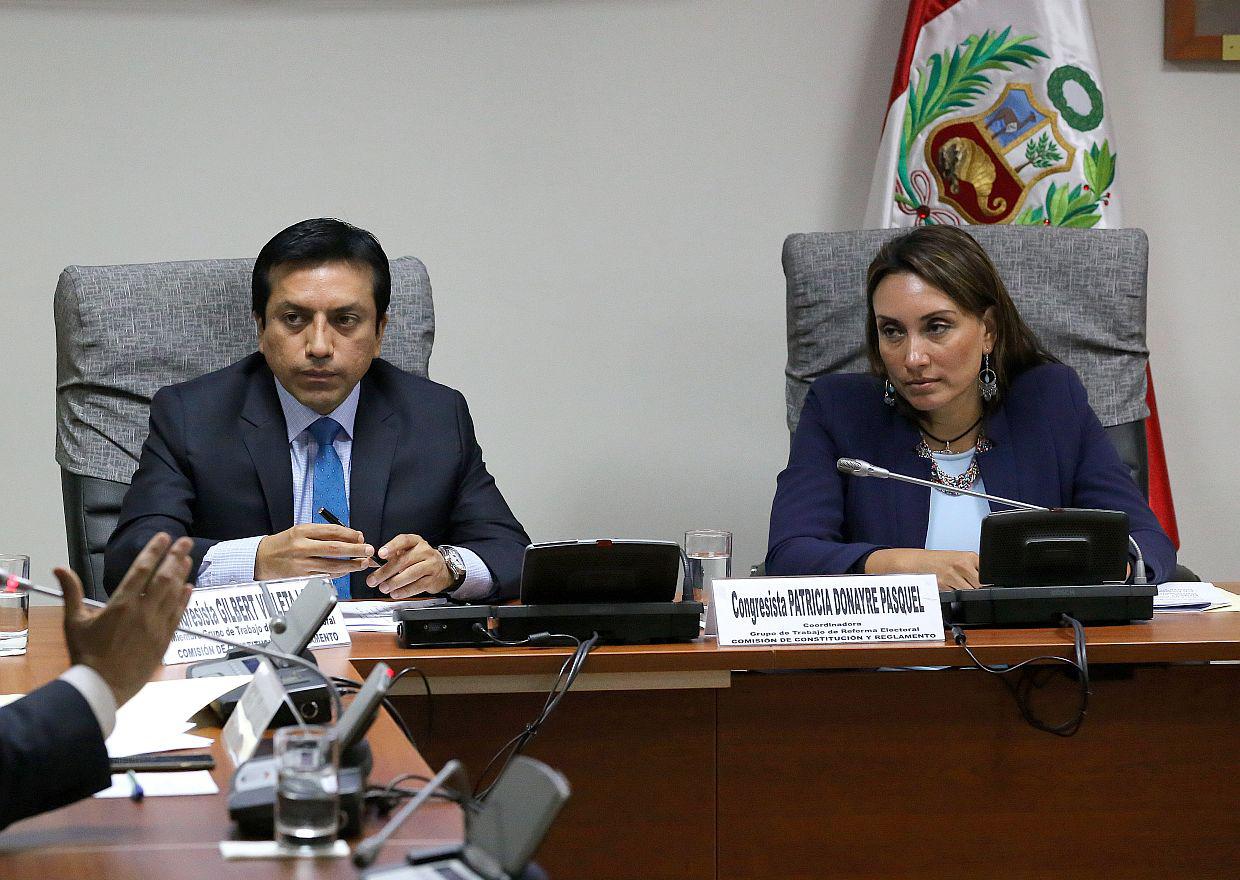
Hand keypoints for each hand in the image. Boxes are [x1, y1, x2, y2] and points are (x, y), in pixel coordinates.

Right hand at [57, 532, 193, 707]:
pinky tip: (189, 587)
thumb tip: (59, 568)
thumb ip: (71, 592)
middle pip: (164, 577)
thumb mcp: (74, 622)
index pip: (142, 569)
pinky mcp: (165, 639)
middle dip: (176, 556)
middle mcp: (142, 611)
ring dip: (182, 574)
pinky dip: (185, 599)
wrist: (102, 687)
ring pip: (174, 593)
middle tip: (185, 541)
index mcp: (121, 604)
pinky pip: (178, 614)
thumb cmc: (86, 655)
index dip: (154, 550)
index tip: (164, 537)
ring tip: (188, 558)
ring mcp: (156, 625)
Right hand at [255, 523, 374, 581]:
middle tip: (368, 550)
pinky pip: (325, 576)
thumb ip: (323, 533)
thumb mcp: (300, 531)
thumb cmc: (284, 544)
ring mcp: (301, 564)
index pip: (332, 531)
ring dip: (351, 565)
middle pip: (335, 548)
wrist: (260, 559)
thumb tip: (351, 536)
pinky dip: (338, 574)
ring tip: (362, 563)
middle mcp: (301, 547)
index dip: (350, 534)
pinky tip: (346, 571)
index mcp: (302, 531)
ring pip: (332, 565)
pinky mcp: (301, 577)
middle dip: (355, 550)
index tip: (361, 537)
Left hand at [366, 534, 451, 598]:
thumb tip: (373, 563)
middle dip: (386, 571)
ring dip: (395, 582)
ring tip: (383, 588)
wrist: (442, 570)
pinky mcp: (433, 579)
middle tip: (373, 580)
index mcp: (416, 542)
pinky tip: (395, 593)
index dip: (391, 547)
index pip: (403, 540)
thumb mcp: (408, 552)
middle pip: (404, 560)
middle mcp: (425, 551)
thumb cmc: (419, 560)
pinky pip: (418, 586)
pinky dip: (405, 591)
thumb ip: (392, 556)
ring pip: (411, 573)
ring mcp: (431, 565)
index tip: (380, 554)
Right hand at [865, 548, 980, 590]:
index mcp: (969, 556)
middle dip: (979, 592)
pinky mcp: (943, 585)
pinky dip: (956, 597)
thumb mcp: (960, 560)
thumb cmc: (939, 561)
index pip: (989, 574)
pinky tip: (951, 591)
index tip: (987, 587)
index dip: (989, 584)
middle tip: (972, 590)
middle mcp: (961, 564)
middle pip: (981, 586)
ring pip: (970, 594)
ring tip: (960, 590)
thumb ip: (975, 570)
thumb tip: (990, 585)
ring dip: (968, 596)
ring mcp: (952, 575)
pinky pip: (956, 597)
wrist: (916, 562)